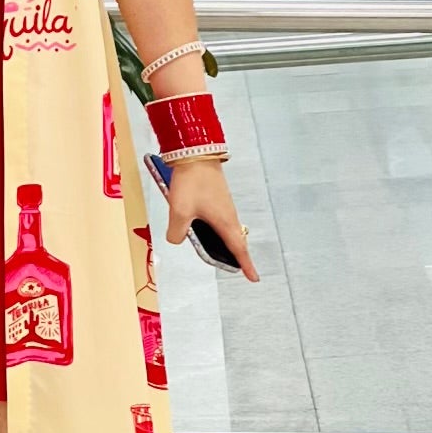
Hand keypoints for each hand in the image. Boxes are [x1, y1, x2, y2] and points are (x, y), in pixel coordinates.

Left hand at [163, 156, 258, 281]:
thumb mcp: (179, 211)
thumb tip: (177, 239)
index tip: (254, 278)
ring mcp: (224, 205)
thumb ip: (177, 232)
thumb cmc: (191, 182)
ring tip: (219, 253)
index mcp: (224, 222)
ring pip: (227, 230)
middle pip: (235, 241)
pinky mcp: (217, 198)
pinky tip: (205, 231)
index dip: (246, 265)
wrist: (195, 154)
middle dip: (237, 256)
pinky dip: (218, 230)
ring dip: (226, 243)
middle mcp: (228, 215)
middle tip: (238, 268)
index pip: (238, 249)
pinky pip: (220, 220)